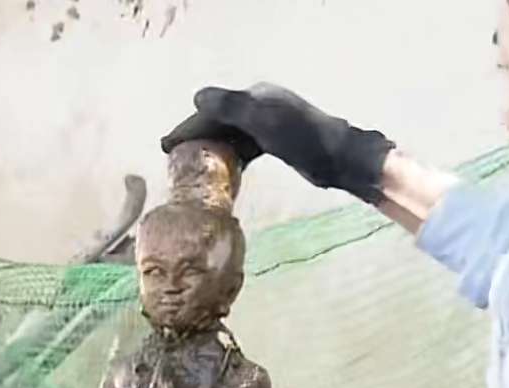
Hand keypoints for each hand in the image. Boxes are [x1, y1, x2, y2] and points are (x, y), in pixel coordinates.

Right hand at [161, 84, 395, 203]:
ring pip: (231, 133)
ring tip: (188, 163)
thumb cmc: (304, 140)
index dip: (189, 125)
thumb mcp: (264, 122)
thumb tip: (198, 97)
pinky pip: (244, 146)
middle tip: (170, 153)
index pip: (213, 108)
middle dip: (195, 135)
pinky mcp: (278, 142)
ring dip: (209, 146)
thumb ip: (231, 108)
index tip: (167, 144)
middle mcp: (261, 106)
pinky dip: (229, 155)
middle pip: (219, 120)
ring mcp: (269, 124)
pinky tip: (221, 169)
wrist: (341, 159)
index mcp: (256, 97)